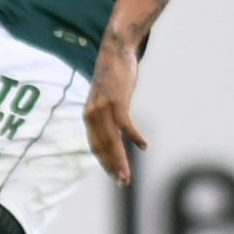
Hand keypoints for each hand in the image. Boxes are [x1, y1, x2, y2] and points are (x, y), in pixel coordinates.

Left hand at [83, 42, 147, 184]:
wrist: (115, 51)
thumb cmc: (113, 76)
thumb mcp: (107, 98)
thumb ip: (107, 115)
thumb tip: (115, 129)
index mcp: (89, 116)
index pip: (96, 146)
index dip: (106, 163)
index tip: (116, 177)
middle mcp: (92, 114)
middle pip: (102, 148)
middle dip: (113, 167)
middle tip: (123, 183)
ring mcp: (103, 108)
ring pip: (112, 141)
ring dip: (120, 160)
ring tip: (128, 175)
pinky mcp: (116, 100)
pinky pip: (125, 125)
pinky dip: (134, 136)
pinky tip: (143, 145)